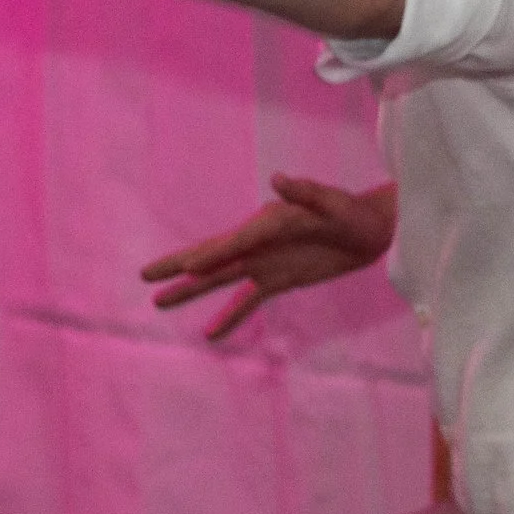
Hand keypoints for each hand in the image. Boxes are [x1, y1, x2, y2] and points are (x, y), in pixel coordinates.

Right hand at [142, 180, 397, 340]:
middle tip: (143, 275)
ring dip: (190, 290)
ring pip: (219, 280)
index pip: (232, 241)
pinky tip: (210, 333)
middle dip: (177, 266)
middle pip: (210, 257)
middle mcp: (257, 241)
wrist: (370, 231)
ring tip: (158, 302)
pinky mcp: (277, 280)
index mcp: (266, 222)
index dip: (211, 255)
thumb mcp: (332, 203)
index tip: (186, 269)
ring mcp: (264, 262)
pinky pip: (247, 300)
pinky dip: (229, 316)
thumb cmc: (351, 212)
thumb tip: (279, 180)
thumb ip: (305, 193)